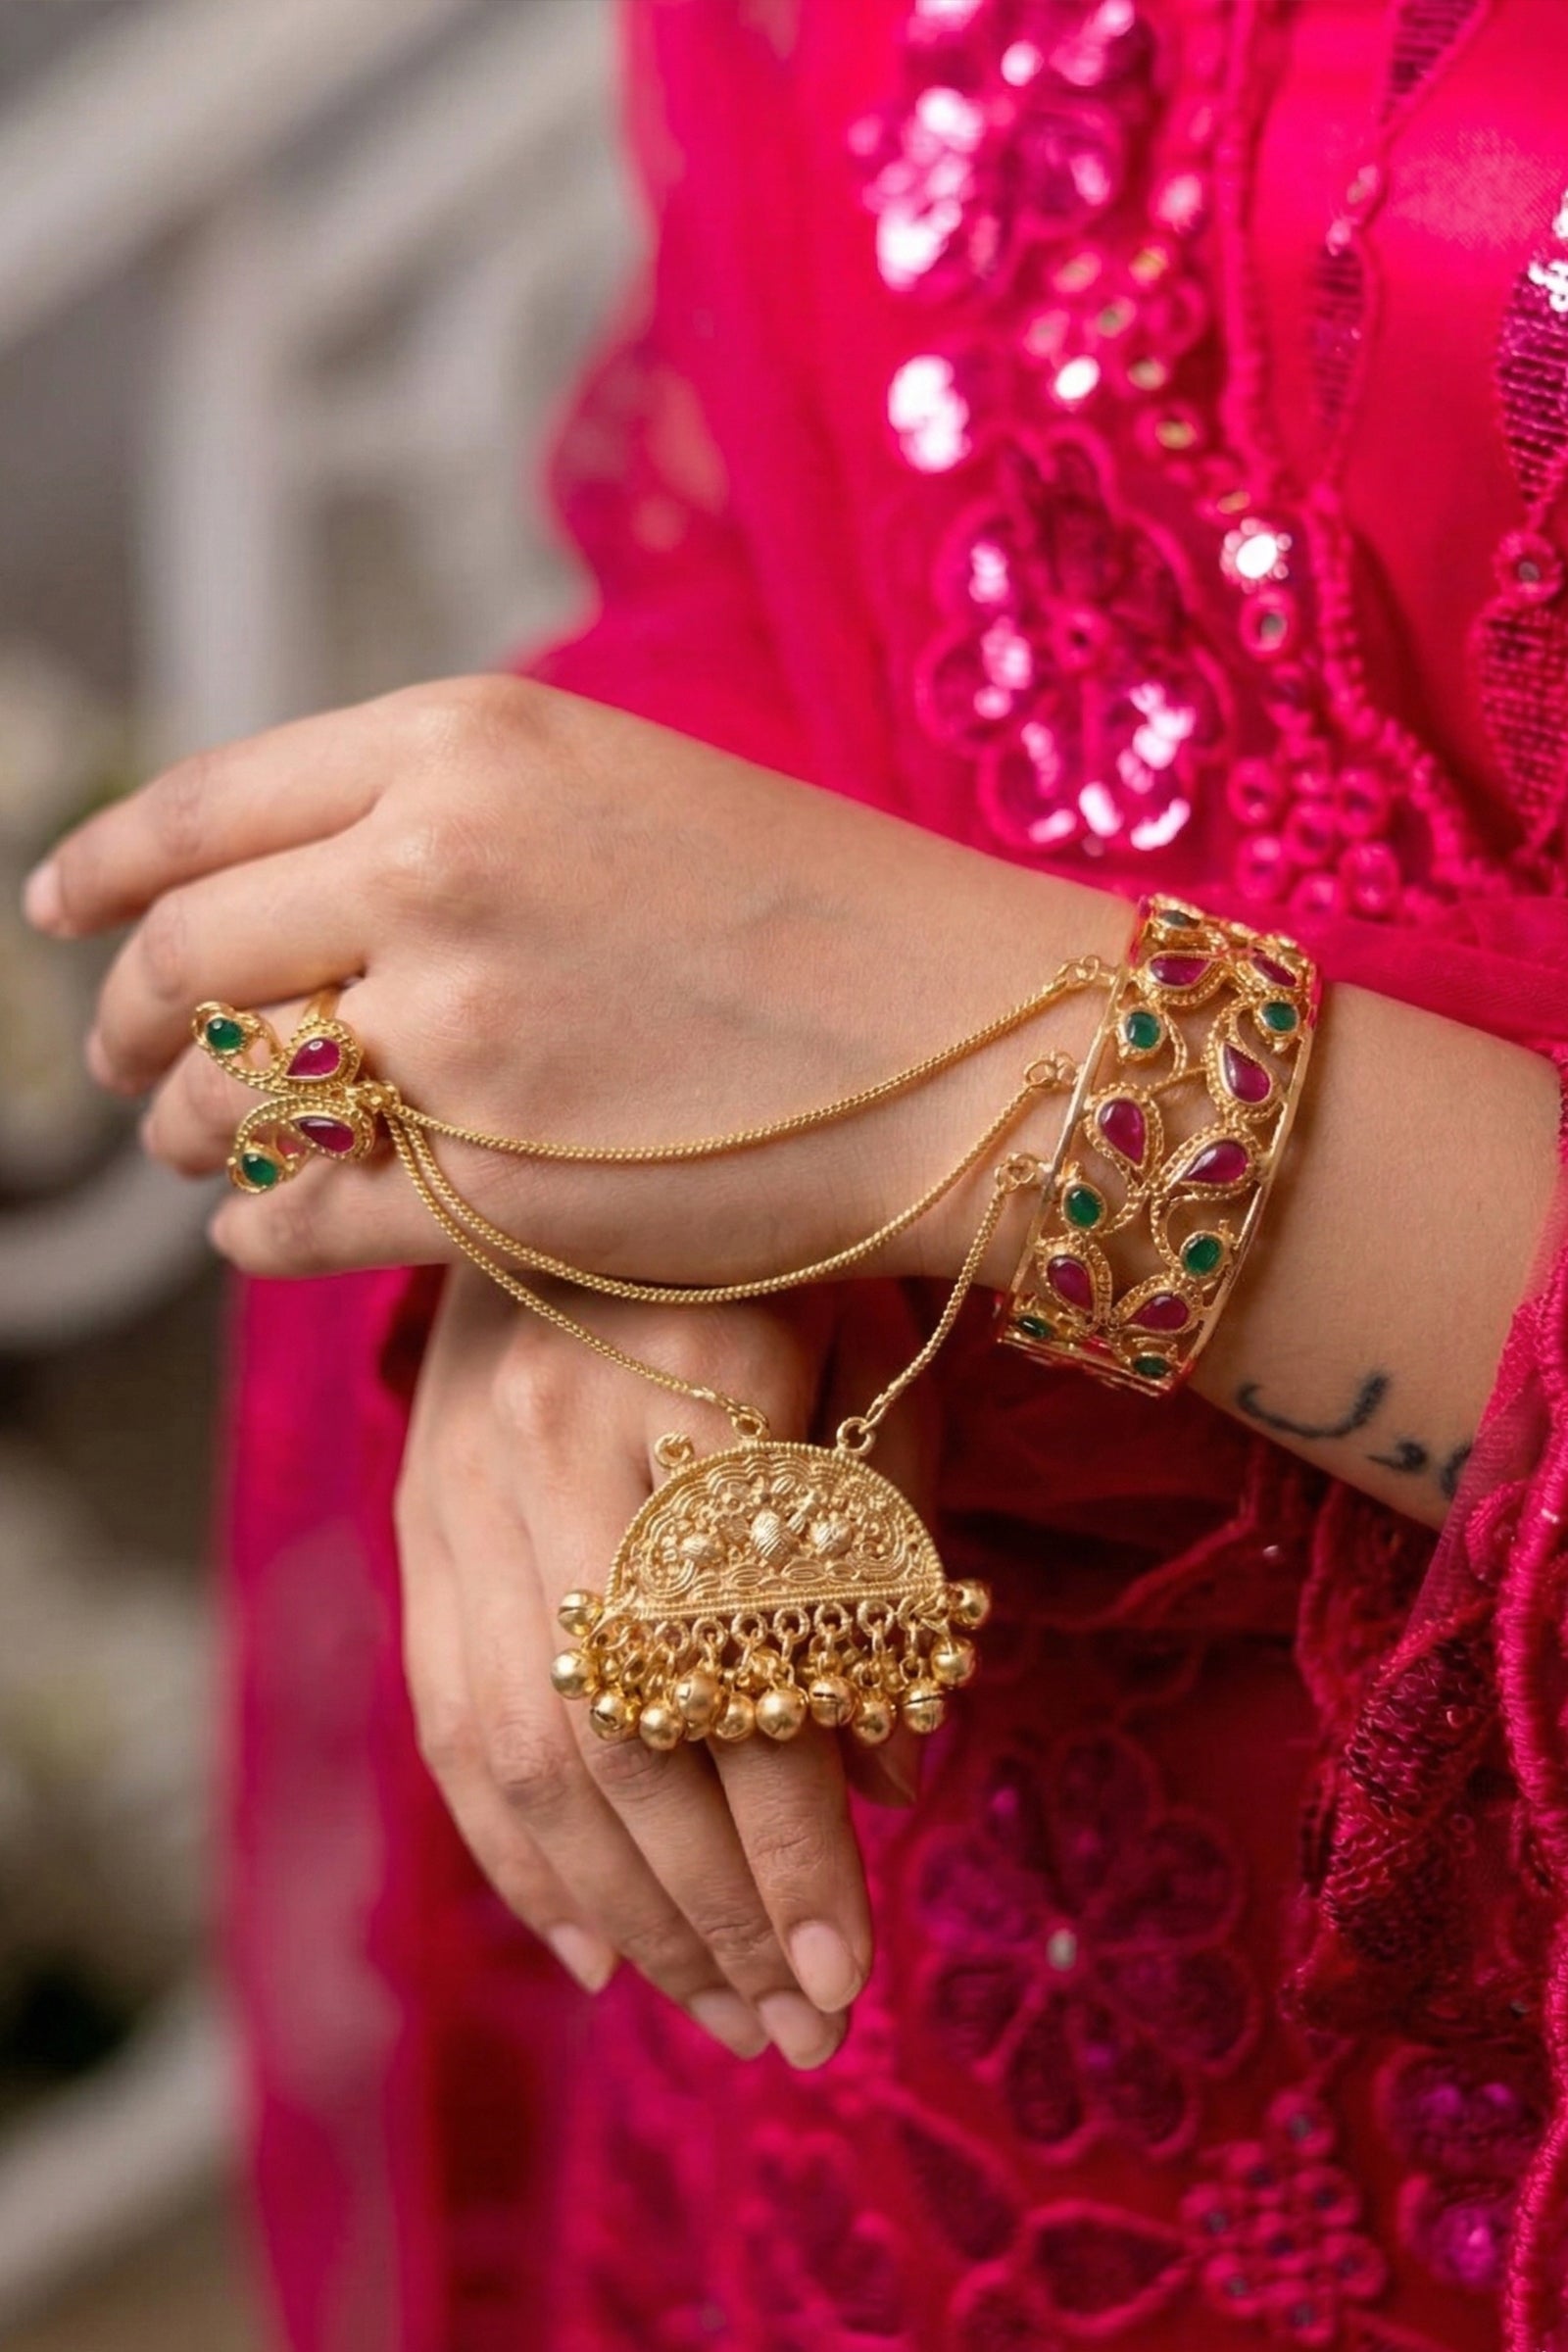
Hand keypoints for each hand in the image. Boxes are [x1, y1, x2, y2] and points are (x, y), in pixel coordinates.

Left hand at [24, 678, 1121, 1289]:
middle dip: (127, 1023)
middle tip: (123, 1063)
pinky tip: (261, 1233)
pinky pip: (298, 1220)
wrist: (982, 1041)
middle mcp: (433, 867)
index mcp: (462, 741)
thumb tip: (288, 885)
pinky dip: (258, 1233)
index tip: (60, 918)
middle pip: (186, 958)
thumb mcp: (619, 785)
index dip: (102, 873)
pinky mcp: (490, 1188)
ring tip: (201, 1146)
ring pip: (228, 1097)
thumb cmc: (824, 911)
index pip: (198, 810)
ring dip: (189, 1130)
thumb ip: (443, 810)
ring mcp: (457, 1033)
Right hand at [397, 1269, 933, 2067]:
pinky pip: (447, 1717)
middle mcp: (546, 1445)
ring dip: (623, 1910)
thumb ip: (887, 1549)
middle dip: (711, 1911)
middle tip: (797, 2032)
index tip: (847, 1970)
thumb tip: (882, 1776)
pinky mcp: (418, 1519)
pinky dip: (515, 1851)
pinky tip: (593, 1946)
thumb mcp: (874, 1354)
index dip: (785, 1833)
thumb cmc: (778, 1241)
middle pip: (613, 1736)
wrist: (582, 1141)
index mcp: (687, 1386)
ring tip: (719, 2016)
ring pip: (519, 1751)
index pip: (733, 1672)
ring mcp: (458, 1487)